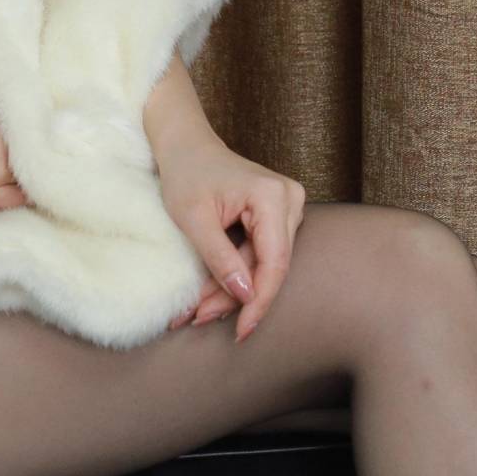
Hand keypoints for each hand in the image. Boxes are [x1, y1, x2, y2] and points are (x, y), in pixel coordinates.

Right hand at [0, 80, 31, 222]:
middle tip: (22, 178)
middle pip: (28, 187)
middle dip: (26, 182)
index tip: (34, 160)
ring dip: (9, 199)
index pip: (37, 159)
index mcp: (3, 139)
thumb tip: (15, 129)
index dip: (36, 160)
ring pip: (10, 207)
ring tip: (2, 190)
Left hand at [155, 136, 304, 340]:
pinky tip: (210, 291)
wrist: (186, 145)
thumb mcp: (193, 220)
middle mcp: (290, 200)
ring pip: (263, 264)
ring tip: (196, 309)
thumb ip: (220, 258)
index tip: (242, 330)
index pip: (275, 262)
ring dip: (231, 289)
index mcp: (273, 196)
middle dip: (236, 297)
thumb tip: (246, 295)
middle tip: (198, 318)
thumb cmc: (186, 173)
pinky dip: (234, 273)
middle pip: (270, 266)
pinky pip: (259, 253)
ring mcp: (287, 207)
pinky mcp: (276, 215)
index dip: (259, 300)